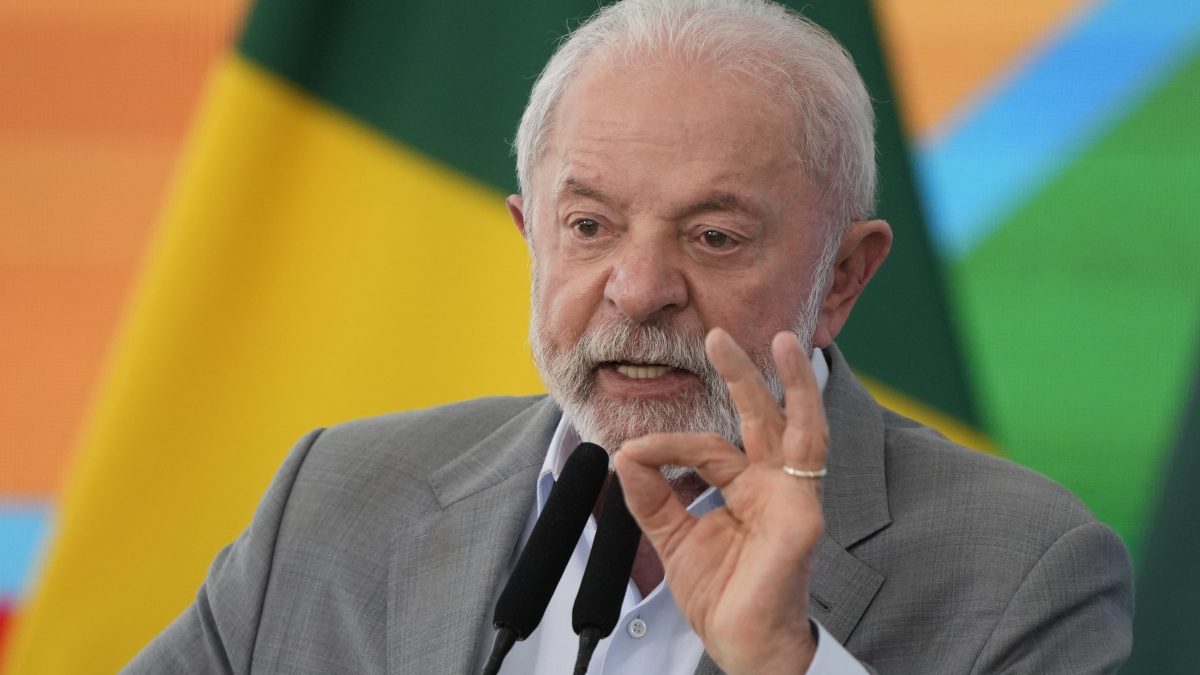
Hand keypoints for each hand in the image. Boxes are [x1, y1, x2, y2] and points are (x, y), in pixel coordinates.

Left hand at [613, 328, 826, 674]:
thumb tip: (626, 455)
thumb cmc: (723, 596)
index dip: (669, 444)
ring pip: (799, 426)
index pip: (710, 446)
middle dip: (742, 374)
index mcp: (748, 490)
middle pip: (763, 418)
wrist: (742, 644)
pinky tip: (787, 387)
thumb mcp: (672, 537)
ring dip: (791, 382)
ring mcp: (795, 497)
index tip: (633, 452)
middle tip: (719, 335)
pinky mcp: (803, 513)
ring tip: (785, 341)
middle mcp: (775, 487)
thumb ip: (651, 496)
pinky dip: (792, 420)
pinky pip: (790, 461)